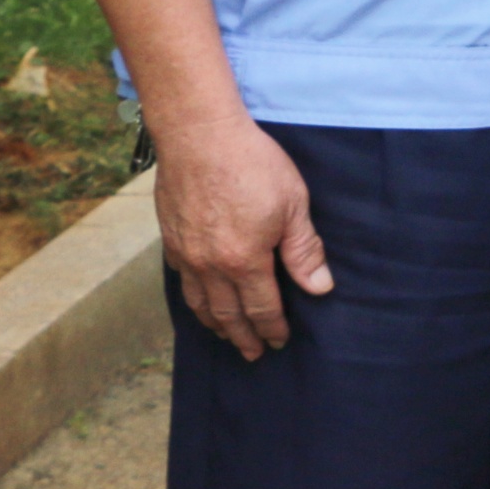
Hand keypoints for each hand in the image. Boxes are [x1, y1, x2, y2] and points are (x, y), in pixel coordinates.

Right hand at [152, 114, 333, 360]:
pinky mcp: (170, 239)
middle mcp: (210, 266)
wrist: (199, 135)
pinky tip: (200, 300)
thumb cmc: (252, 164)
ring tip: (226, 336)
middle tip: (253, 353)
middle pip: (228, 315)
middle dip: (243, 337)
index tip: (280, 341)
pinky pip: (181, 281)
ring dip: (215, 325)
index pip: (262, 308)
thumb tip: (319, 288)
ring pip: (200, 304)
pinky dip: (193, 299)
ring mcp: (186, 255)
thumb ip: (304, 250)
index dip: (273, 328)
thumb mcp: (292, 204)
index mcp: (244, 261)